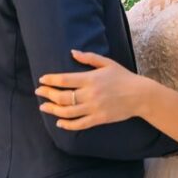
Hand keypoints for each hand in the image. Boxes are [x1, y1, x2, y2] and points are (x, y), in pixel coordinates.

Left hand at [34, 50, 149, 129]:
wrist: (139, 95)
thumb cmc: (123, 76)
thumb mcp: (107, 63)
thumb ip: (89, 58)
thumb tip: (72, 52)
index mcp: (91, 78)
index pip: (64, 80)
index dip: (50, 80)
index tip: (42, 80)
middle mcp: (90, 94)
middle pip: (63, 96)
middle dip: (47, 94)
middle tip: (38, 92)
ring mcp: (94, 108)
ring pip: (68, 111)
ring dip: (53, 110)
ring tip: (44, 107)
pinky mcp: (98, 119)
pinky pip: (79, 124)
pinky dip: (67, 125)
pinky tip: (59, 122)